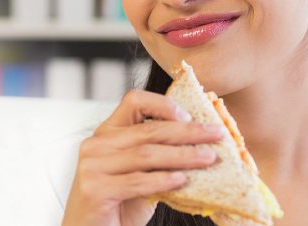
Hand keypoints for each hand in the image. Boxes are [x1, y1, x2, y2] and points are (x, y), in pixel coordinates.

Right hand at [61, 89, 223, 225]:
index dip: (163, 105)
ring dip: (183, 156)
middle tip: (215, 134)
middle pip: (148, 130)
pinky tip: (182, 180)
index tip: (190, 116)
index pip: (134, 101)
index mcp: (107, 133)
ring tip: (208, 158)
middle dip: (187, 132)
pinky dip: (163, 180)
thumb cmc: (117, 206)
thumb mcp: (140, 174)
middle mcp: (96, 144)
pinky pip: (137, 181)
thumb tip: (200, 144)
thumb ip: (158, 157)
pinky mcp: (94, 188)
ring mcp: (92, 166)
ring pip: (146, 154)